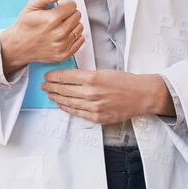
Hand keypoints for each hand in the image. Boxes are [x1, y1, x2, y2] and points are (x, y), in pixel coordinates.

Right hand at [0, 0, 83, 74]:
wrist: (17, 46)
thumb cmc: (24, 25)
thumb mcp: (31, 7)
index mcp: (51, 19)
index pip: (72, 5)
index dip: (65, 5)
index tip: (59, 8)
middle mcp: (59, 33)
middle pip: (77, 15)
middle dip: (69, 14)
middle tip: (58, 18)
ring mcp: (62, 45)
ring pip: (80, 27)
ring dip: (72, 25)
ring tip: (59, 26)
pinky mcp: (64, 54)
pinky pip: (80, 40)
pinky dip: (74, 36)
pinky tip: (63, 35)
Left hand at [40, 69, 171, 123]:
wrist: (142, 95)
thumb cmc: (127, 82)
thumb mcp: (105, 72)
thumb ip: (86, 75)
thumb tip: (69, 77)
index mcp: (92, 78)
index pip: (64, 76)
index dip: (53, 76)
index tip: (48, 76)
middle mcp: (91, 93)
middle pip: (63, 89)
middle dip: (51, 87)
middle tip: (44, 85)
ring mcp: (93, 107)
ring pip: (67, 102)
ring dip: (56, 98)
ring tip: (50, 95)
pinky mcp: (97, 117)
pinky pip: (77, 112)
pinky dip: (67, 108)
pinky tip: (62, 104)